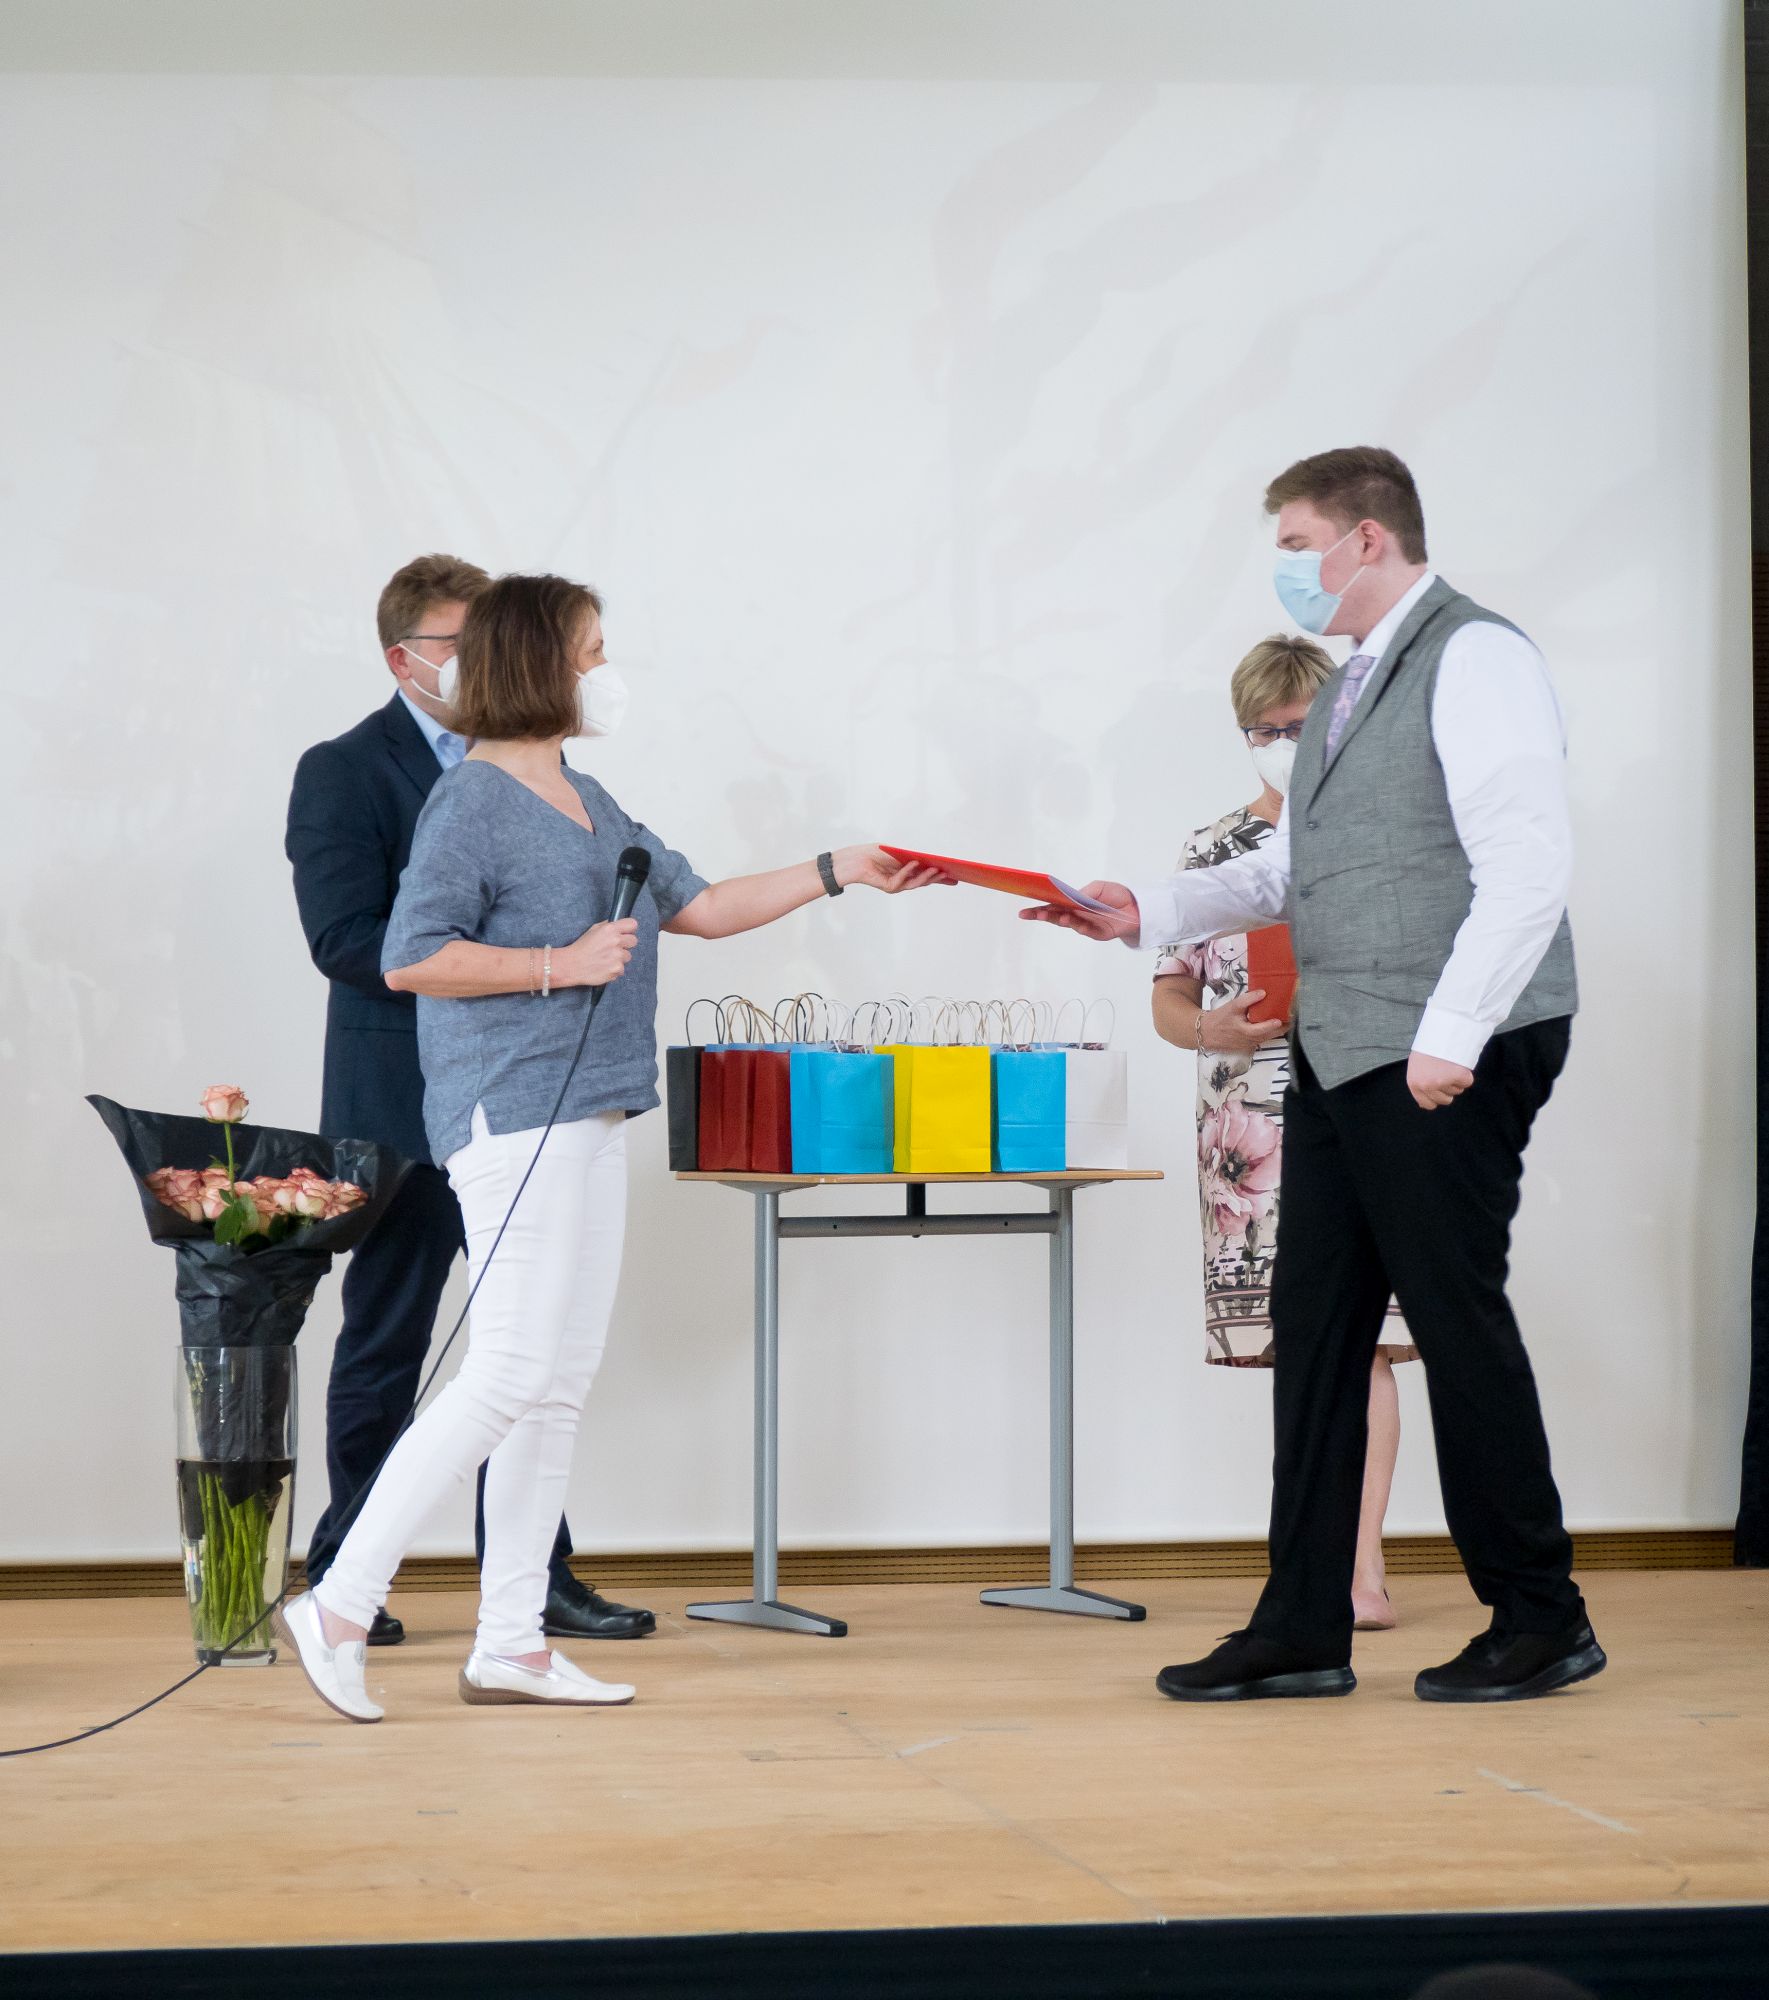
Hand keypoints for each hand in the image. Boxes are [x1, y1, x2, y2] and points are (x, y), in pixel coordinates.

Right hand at [558, 917, 637, 988]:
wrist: (572, 965)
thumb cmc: (581, 947)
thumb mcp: (593, 930)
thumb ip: (608, 926)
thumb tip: (618, 924)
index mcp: (610, 929)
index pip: (633, 924)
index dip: (629, 929)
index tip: (626, 933)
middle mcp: (616, 941)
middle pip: (634, 941)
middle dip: (626, 944)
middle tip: (614, 948)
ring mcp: (617, 956)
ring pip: (628, 956)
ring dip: (620, 958)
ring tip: (606, 959)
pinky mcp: (617, 969)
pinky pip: (622, 969)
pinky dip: (615, 969)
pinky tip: (604, 967)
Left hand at [834, 846, 955, 893]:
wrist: (854, 860)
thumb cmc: (874, 853)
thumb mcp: (898, 852)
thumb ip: (912, 856)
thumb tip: (928, 856)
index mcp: (908, 872)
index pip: (927, 875)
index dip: (942, 876)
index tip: (956, 876)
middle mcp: (904, 881)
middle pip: (925, 881)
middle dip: (940, 878)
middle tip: (953, 875)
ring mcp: (897, 884)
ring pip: (915, 883)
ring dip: (927, 876)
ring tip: (938, 870)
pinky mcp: (888, 886)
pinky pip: (901, 880)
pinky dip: (908, 871)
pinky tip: (915, 863)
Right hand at [1019, 880, 1139, 943]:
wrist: (1138, 908)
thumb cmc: (1117, 896)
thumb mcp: (1099, 888)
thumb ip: (1084, 893)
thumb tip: (1070, 898)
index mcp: (1074, 902)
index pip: (1052, 904)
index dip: (1038, 906)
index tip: (1023, 909)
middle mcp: (1076, 914)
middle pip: (1054, 915)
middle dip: (1040, 914)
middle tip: (1028, 914)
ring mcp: (1085, 924)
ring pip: (1066, 923)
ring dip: (1056, 919)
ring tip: (1049, 914)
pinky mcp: (1096, 933)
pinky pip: (1084, 929)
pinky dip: (1077, 924)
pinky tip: (1070, 919)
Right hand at [1200, 990, 1289, 1056]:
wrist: (1205, 1033)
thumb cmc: (1219, 1019)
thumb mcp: (1232, 1006)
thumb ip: (1247, 999)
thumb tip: (1263, 993)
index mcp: (1244, 1031)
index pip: (1262, 1029)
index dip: (1272, 1025)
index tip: (1282, 1019)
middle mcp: (1250, 1040)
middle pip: (1270, 1035)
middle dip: (1283, 1028)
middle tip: (1294, 1018)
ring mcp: (1250, 1044)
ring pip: (1268, 1038)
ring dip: (1279, 1031)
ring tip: (1289, 1021)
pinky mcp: (1249, 1045)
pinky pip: (1263, 1040)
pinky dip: (1271, 1033)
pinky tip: (1276, 1026)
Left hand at [1407, 1052, 1473, 1109]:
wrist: (1439, 1030)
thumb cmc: (1428, 1048)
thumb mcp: (1416, 1067)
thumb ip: (1420, 1085)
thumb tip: (1425, 1106)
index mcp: (1414, 1083)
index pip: (1427, 1105)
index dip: (1436, 1098)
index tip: (1440, 1089)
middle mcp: (1426, 1085)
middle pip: (1445, 1100)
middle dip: (1448, 1089)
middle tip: (1446, 1072)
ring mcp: (1442, 1081)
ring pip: (1457, 1091)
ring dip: (1456, 1080)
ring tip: (1450, 1064)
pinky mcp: (1457, 1076)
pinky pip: (1467, 1083)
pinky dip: (1466, 1074)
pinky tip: (1458, 1063)